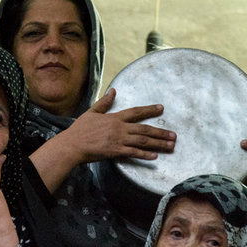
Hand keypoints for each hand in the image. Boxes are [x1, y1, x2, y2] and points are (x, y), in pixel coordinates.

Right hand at [62, 88, 176, 162]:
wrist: (72, 145)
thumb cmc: (80, 129)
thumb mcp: (92, 112)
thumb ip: (104, 102)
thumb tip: (113, 90)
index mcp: (115, 118)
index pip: (136, 112)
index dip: (150, 110)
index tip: (161, 109)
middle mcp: (119, 128)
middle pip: (144, 129)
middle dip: (161, 132)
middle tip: (174, 135)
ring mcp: (118, 140)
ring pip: (142, 141)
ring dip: (158, 143)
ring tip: (170, 146)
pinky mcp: (115, 152)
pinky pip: (133, 153)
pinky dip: (145, 155)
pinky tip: (154, 156)